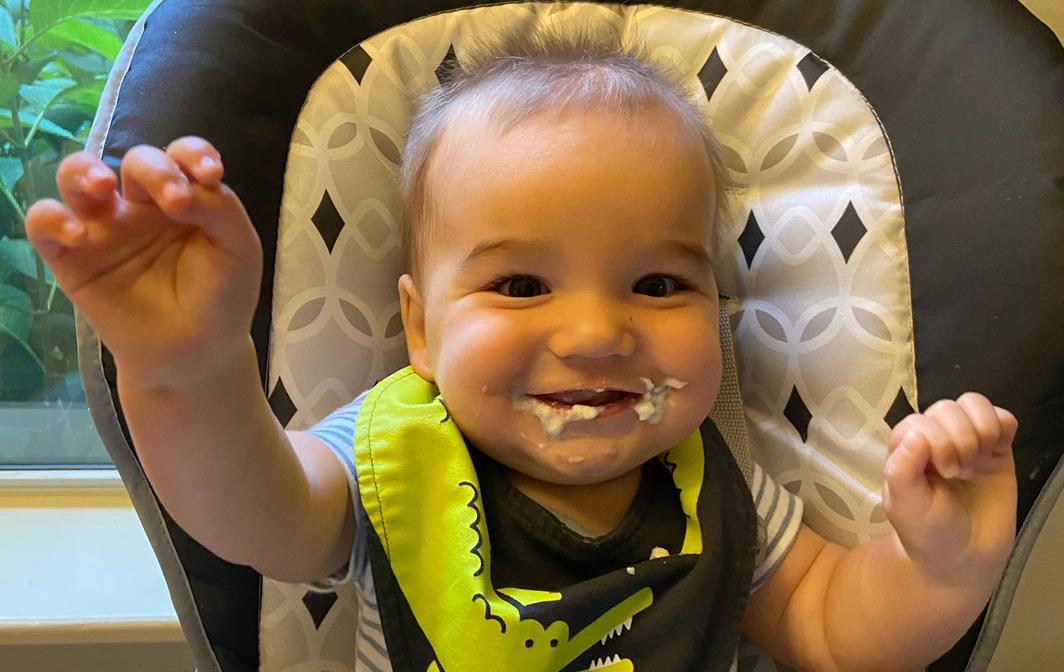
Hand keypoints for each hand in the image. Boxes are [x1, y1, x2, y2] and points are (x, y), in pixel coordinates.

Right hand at [25, 137, 261, 390]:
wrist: (199, 353)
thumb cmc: (222, 296)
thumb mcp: (239, 248)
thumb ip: (219, 208)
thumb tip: (180, 186)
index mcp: (184, 197)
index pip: (181, 155)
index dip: (193, 153)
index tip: (210, 174)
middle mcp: (142, 206)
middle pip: (135, 161)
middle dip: (153, 169)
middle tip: (173, 198)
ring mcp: (105, 230)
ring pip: (76, 176)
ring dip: (82, 170)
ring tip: (101, 185)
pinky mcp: (73, 259)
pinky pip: (43, 225)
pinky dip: (50, 219)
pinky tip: (78, 235)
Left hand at [882, 393, 1017, 585]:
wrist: (963, 557)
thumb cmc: (926, 531)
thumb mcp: (905, 506)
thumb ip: (902, 470)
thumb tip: (915, 434)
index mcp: (906, 448)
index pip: (919, 420)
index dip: (935, 441)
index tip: (943, 474)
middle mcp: (935, 438)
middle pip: (946, 408)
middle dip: (957, 439)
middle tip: (959, 474)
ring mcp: (966, 441)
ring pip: (973, 404)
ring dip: (980, 429)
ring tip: (977, 463)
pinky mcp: (997, 449)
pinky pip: (1003, 417)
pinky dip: (1003, 426)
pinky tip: (996, 452)